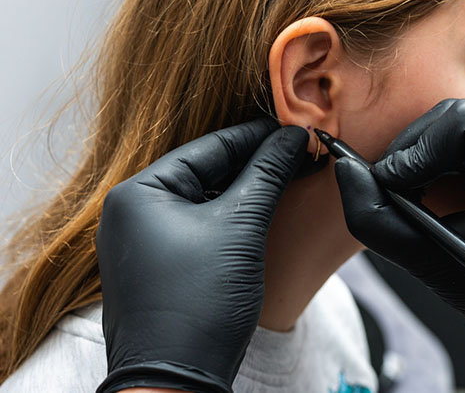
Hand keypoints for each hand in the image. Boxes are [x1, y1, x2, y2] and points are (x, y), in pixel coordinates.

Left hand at [96, 119, 307, 392]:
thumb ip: (266, 174)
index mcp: (139, 193)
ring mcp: (143, 241)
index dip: (256, 137)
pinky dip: (232, 215)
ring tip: (287, 176)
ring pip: (204, 199)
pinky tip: (263, 208)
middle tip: (297, 153)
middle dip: (253, 164)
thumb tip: (292, 138)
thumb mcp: (240, 228)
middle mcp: (133, 212)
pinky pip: (199, 225)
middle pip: (204, 172)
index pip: (207, 148)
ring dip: (246, 190)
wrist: (176, 378)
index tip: (293, 129)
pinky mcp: (159, 265)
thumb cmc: (200, 302)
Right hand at [334, 99, 464, 369]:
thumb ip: (374, 219)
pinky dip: (434, 154)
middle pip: (458, 115)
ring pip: (456, 119)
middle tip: (391, 188)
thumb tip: (344, 167)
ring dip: (419, 151)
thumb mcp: (428, 263)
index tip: (389, 186)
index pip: (464, 125)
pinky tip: (426, 186)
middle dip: (412, 149)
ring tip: (408, 191)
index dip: (415, 151)